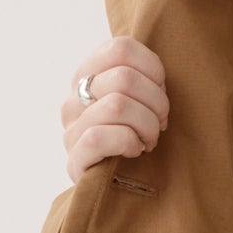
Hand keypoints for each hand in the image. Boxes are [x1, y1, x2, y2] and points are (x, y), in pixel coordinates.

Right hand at [61, 35, 169, 183]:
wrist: (120, 184)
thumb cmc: (138, 134)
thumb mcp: (141, 97)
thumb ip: (144, 75)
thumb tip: (159, 75)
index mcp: (89, 75)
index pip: (121, 48)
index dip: (153, 68)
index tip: (160, 90)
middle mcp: (74, 99)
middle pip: (125, 78)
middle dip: (157, 103)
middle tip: (161, 122)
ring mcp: (71, 129)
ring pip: (117, 106)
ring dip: (147, 126)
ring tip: (150, 139)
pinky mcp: (74, 159)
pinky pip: (101, 137)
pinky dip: (128, 143)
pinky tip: (135, 151)